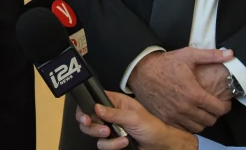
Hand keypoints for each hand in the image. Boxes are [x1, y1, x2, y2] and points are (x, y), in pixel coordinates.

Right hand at [75, 93, 198, 149]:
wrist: (160, 146)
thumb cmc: (151, 127)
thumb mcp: (134, 117)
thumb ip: (114, 113)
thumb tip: (95, 107)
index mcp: (114, 102)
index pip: (93, 99)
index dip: (85, 107)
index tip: (86, 117)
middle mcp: (109, 114)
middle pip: (88, 117)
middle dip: (91, 125)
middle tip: (101, 130)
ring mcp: (109, 128)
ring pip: (92, 132)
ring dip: (103, 137)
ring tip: (114, 136)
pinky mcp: (112, 142)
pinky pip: (102, 144)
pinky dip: (112, 145)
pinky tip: (124, 143)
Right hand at [127, 48, 233, 132]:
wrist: (140, 70)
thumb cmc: (164, 63)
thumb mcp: (188, 55)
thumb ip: (211, 56)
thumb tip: (230, 54)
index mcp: (194, 94)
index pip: (219, 109)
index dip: (226, 107)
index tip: (225, 103)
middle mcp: (185, 108)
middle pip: (210, 121)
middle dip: (215, 114)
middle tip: (213, 107)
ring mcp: (174, 115)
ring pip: (197, 127)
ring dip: (202, 121)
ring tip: (202, 112)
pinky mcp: (165, 118)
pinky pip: (183, 128)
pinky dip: (188, 124)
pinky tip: (188, 115)